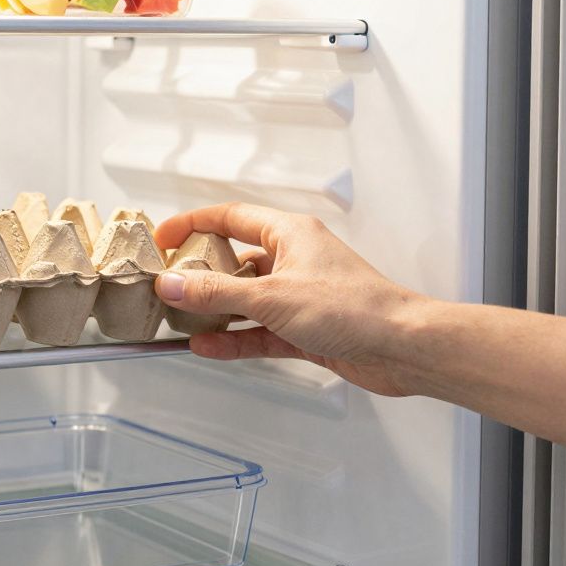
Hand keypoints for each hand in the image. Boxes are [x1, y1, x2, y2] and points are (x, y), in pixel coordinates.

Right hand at [153, 203, 423, 395]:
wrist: (401, 347)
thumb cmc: (356, 308)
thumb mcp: (273, 297)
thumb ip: (218, 293)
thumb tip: (175, 284)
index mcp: (289, 233)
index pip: (230, 217)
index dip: (193, 224)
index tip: (163, 238)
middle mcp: (294, 260)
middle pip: (235, 260)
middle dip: (200, 274)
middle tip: (168, 285)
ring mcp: (299, 296)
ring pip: (245, 300)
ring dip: (215, 312)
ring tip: (181, 320)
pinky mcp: (305, 329)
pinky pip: (259, 332)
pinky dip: (235, 339)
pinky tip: (209, 346)